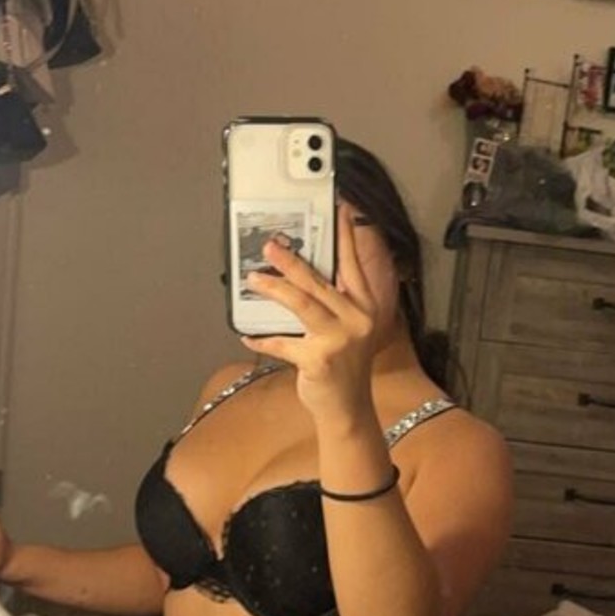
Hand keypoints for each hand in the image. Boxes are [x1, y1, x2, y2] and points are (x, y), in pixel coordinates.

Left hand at [240, 203, 382, 427]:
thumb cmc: (345, 365)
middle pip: (318, 282)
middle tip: (271, 246)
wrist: (348, 408)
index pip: (353, 263)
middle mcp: (357, 319)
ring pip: (301, 303)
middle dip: (291, 261)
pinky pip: (283, 343)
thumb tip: (298, 273)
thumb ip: (332, 302)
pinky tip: (249, 334)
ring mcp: (339, 340)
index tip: (339, 207)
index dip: (345, 235)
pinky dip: (263, 339)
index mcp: (366, 306)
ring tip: (253, 278)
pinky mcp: (318, 360)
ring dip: (274, 288)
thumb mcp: (348, 329)